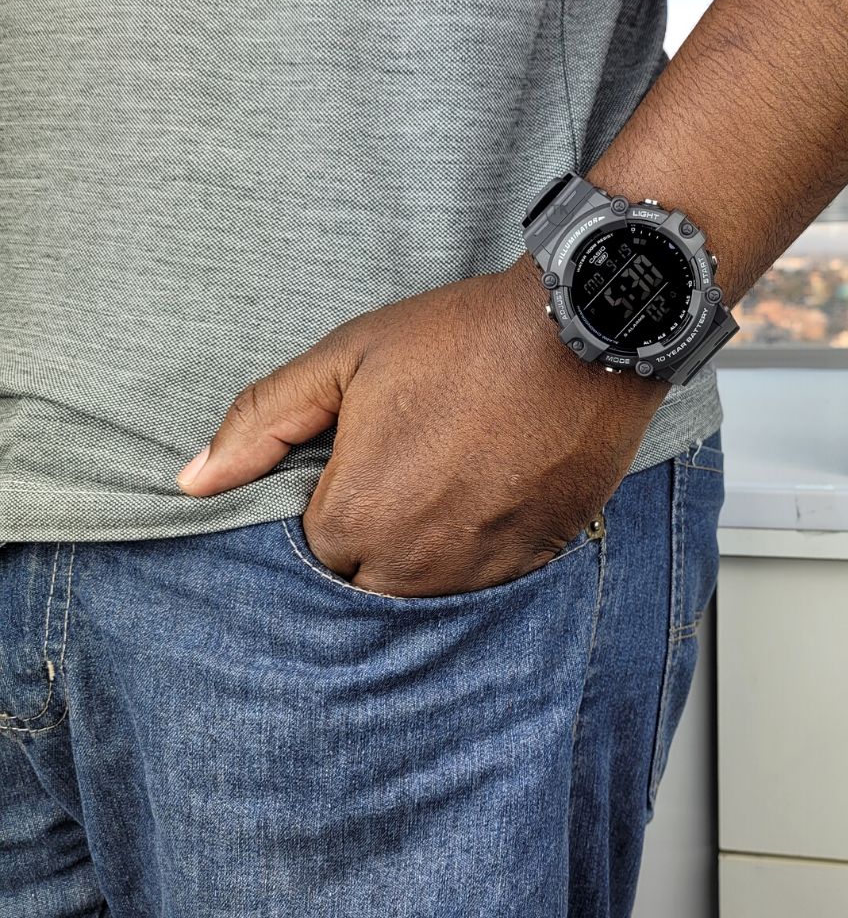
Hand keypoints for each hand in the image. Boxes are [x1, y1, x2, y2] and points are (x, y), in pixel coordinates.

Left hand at [175, 258, 669, 596]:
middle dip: (373, 542)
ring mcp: (481, 567)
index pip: (314, 555)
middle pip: (367, 585)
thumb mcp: (347, 358)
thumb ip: (262, 421)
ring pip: (427, 593)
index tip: (361, 468)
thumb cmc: (458, 339)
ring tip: (449, 484)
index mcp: (354, 516)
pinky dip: (480, 552)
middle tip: (407, 475)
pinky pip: (488, 583)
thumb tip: (191, 482)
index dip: (334, 508)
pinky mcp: (536, 558)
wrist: (579, 330)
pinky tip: (490, 495)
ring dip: (426, 554)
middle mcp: (414, 561)